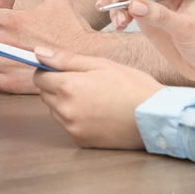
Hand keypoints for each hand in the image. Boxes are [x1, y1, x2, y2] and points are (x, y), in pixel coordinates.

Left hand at [32, 47, 160, 149]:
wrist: (156, 117)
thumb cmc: (132, 87)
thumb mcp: (101, 64)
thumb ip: (66, 59)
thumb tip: (38, 53)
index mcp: (68, 87)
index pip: (39, 77)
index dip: (49, 71)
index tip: (62, 70)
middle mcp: (65, 109)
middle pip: (45, 94)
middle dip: (58, 87)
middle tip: (85, 84)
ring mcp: (72, 127)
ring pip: (56, 111)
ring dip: (66, 104)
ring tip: (95, 99)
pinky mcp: (81, 141)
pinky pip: (69, 126)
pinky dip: (77, 119)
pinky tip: (98, 114)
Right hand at [98, 0, 194, 87]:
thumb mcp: (188, 28)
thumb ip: (161, 16)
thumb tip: (134, 5)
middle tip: (116, 11)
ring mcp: (157, 8)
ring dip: (118, 8)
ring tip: (118, 23)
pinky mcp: (150, 23)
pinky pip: (129, 14)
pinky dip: (119, 17)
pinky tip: (117, 25)